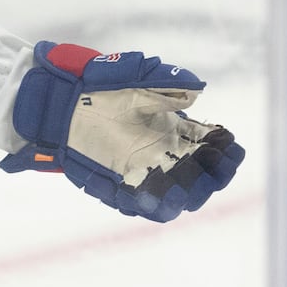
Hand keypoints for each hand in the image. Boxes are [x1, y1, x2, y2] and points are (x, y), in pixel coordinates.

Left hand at [0, 41, 243, 221]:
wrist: (58, 101)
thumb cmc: (96, 85)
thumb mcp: (133, 79)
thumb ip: (163, 83)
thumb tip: (195, 91)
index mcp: (171, 128)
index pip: (209, 143)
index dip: (223, 147)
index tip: (227, 144)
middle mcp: (163, 152)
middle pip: (201, 173)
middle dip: (213, 173)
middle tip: (213, 167)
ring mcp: (143, 169)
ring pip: (178, 193)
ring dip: (190, 194)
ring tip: (190, 189)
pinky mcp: (119, 183)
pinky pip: (144, 203)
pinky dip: (158, 206)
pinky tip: (167, 202)